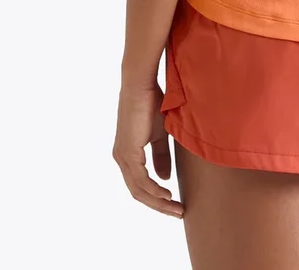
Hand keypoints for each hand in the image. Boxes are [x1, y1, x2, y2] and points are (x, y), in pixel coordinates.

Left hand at [113, 83, 183, 217]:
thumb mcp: (159, 134)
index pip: (140, 185)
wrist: (142, 85)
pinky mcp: (128, 152)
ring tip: (175, 207)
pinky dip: (154, 190)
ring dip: (158, 202)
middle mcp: (121, 158)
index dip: (156, 198)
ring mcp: (123, 157)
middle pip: (138, 193)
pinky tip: (167, 194)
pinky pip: (141, 180)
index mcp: (127, 154)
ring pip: (139, 190)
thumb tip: (164, 178)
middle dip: (159, 206)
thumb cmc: (150, 104)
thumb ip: (160, 156)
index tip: (174, 204)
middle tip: (177, 212)